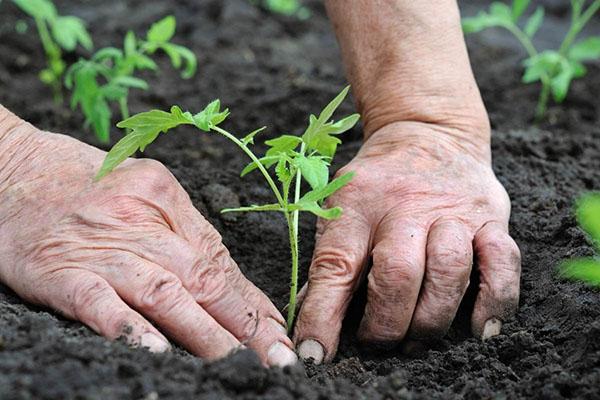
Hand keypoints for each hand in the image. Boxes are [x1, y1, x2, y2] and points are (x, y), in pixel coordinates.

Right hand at [0, 116, 295, 366]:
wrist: (10, 167)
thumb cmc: (83, 184)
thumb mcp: (143, 192)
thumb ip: (183, 236)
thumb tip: (230, 288)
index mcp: (165, 197)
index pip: (219, 258)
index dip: (251, 300)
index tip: (276, 331)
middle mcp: (139, 218)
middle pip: (202, 277)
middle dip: (243, 324)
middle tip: (274, 357)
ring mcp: (100, 245)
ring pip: (164, 292)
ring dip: (203, 333)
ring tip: (233, 363)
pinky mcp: (59, 269)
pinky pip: (99, 302)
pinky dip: (129, 328)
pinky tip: (156, 351)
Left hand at [293, 121, 520, 362]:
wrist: (427, 133)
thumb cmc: (377, 184)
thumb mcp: (341, 207)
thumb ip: (330, 261)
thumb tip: (313, 322)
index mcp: (357, 204)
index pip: (336, 265)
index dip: (323, 315)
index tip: (316, 353)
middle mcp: (406, 206)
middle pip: (398, 274)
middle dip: (386, 324)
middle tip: (378, 343)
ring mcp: (453, 210)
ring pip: (449, 272)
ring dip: (431, 320)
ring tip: (417, 339)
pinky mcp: (492, 216)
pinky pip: (503, 262)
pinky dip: (495, 302)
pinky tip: (479, 329)